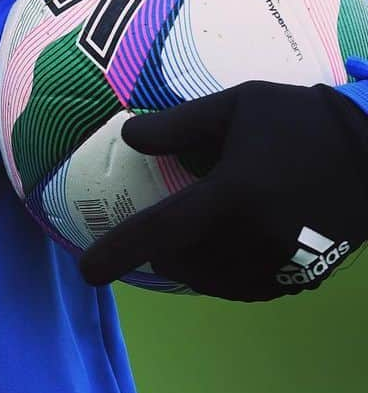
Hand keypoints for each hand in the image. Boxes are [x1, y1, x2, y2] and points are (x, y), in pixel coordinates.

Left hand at [78, 80, 367, 299]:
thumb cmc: (299, 118)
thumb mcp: (233, 106)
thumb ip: (177, 125)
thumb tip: (129, 137)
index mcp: (232, 194)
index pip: (159, 233)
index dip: (118, 253)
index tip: (87, 271)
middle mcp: (254, 237)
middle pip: (184, 262)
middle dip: (158, 251)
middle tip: (147, 233)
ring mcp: (282, 263)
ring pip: (214, 281)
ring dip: (190, 265)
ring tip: (181, 241)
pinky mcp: (305, 275)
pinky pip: (248, 287)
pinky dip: (224, 275)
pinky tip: (223, 251)